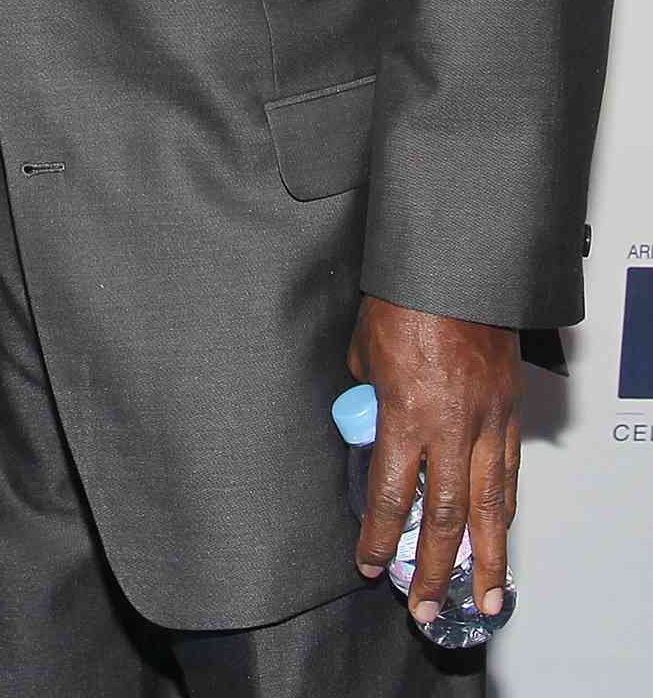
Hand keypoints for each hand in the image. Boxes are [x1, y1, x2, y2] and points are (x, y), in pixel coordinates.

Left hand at [348, 296, 520, 629]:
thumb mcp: (365, 349)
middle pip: (446, 516)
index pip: (391, 495)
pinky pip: (508, 472)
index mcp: (408, 412)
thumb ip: (367, 394)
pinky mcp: (509, 410)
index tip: (370, 564)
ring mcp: (487, 420)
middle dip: (434, 570)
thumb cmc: (403, 298)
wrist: (455, 266)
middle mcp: (452, 425)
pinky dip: (503, 512)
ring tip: (481, 601)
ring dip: (484, 560)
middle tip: (425, 609)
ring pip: (489, 506)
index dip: (380, 537)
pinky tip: (498, 538)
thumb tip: (367, 419)